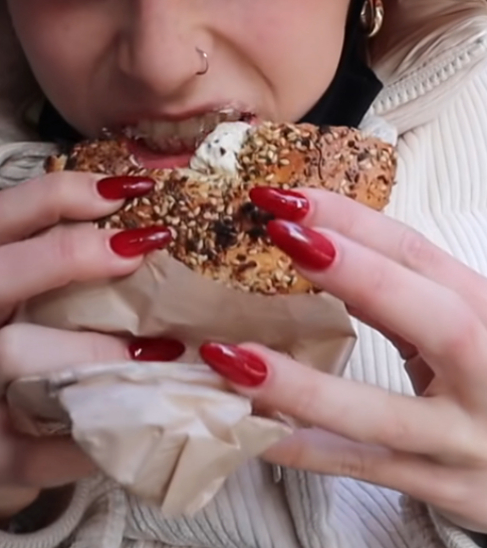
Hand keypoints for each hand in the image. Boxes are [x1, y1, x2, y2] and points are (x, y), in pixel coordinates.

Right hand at [0, 171, 180, 523]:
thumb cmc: (11, 375)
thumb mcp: (19, 314)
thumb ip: (61, 275)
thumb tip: (153, 226)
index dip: (56, 194)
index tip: (125, 192)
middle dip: (69, 254)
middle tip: (140, 250)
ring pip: (10, 354)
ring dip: (91, 347)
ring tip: (154, 350)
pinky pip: (40, 446)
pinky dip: (97, 430)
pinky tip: (143, 420)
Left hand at [199, 186, 486, 530]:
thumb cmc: (485, 387)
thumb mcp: (459, 333)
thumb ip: (397, 299)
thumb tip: (309, 244)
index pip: (423, 257)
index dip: (355, 223)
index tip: (286, 200)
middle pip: (441, 322)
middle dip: (362, 276)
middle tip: (282, 237)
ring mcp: (468, 442)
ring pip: (384, 416)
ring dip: (303, 386)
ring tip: (229, 355)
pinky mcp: (445, 490)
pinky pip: (362, 469)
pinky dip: (305, 450)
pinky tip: (252, 429)